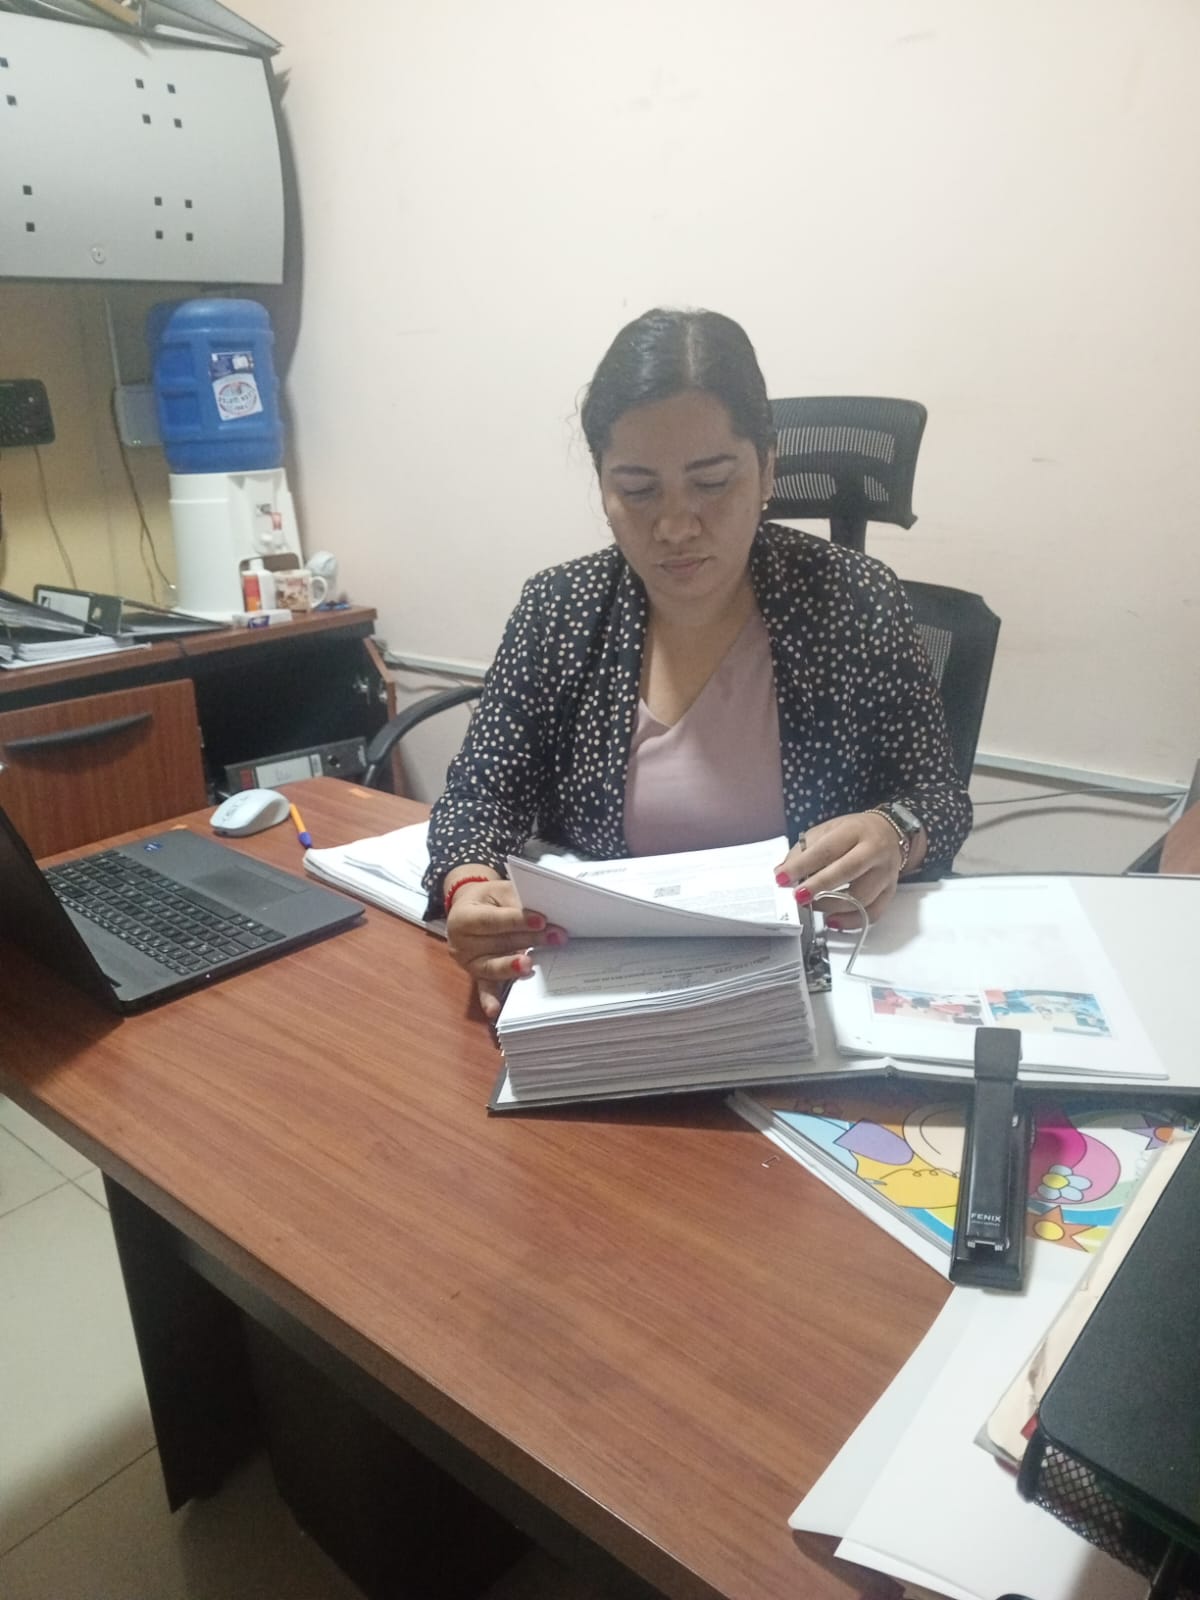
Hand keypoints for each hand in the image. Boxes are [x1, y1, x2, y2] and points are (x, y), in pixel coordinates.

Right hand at [444, 874, 565, 1021]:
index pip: (491, 920)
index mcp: (463, 917)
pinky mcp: (477, 976)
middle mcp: (461, 943)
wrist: (469, 910)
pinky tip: (495, 1010)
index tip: (541, 920)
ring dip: (514, 966)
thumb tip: (544, 916)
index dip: (516, 920)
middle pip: (497, 943)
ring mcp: (468, 963)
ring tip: (530, 965)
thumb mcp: (499, 892)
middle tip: (556, 937)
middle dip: (529, 940)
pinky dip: (490, 1000)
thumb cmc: (488, 900)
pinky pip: (485, 988)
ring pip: (493, 966)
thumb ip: (517, 902)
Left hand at [774, 812, 921, 927]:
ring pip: (862, 896)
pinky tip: (833, 921)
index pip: (826, 849)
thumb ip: (804, 849)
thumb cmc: (854, 833)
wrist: (889, 832)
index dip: (802, 865)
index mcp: (855, 831)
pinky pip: (873, 912)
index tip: (781, 877)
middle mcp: (875, 851)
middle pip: (848, 870)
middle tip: (798, 896)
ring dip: (831, 906)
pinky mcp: (890, 891)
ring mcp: (885, 872)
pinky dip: (851, 921)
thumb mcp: (827, 830)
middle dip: (819, 886)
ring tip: (811, 905)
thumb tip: (782, 872)